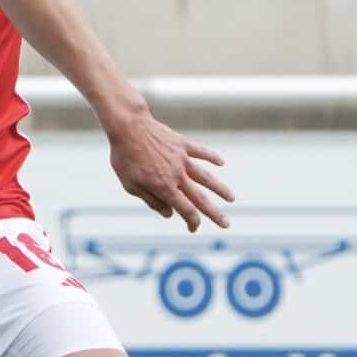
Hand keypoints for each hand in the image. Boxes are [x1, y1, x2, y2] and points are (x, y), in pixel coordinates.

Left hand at [107, 111, 234, 232]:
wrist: (129, 127)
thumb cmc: (125, 157)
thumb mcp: (130, 185)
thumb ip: (151, 200)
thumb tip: (169, 213)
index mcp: (164, 187)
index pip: (185, 210)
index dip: (192, 222)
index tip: (194, 229)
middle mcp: (177, 175)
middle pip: (200, 198)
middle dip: (214, 213)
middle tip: (226, 224)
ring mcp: (182, 159)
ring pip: (206, 177)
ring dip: (220, 189)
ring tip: (231, 198)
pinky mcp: (183, 144)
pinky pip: (201, 152)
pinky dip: (212, 157)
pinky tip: (221, 163)